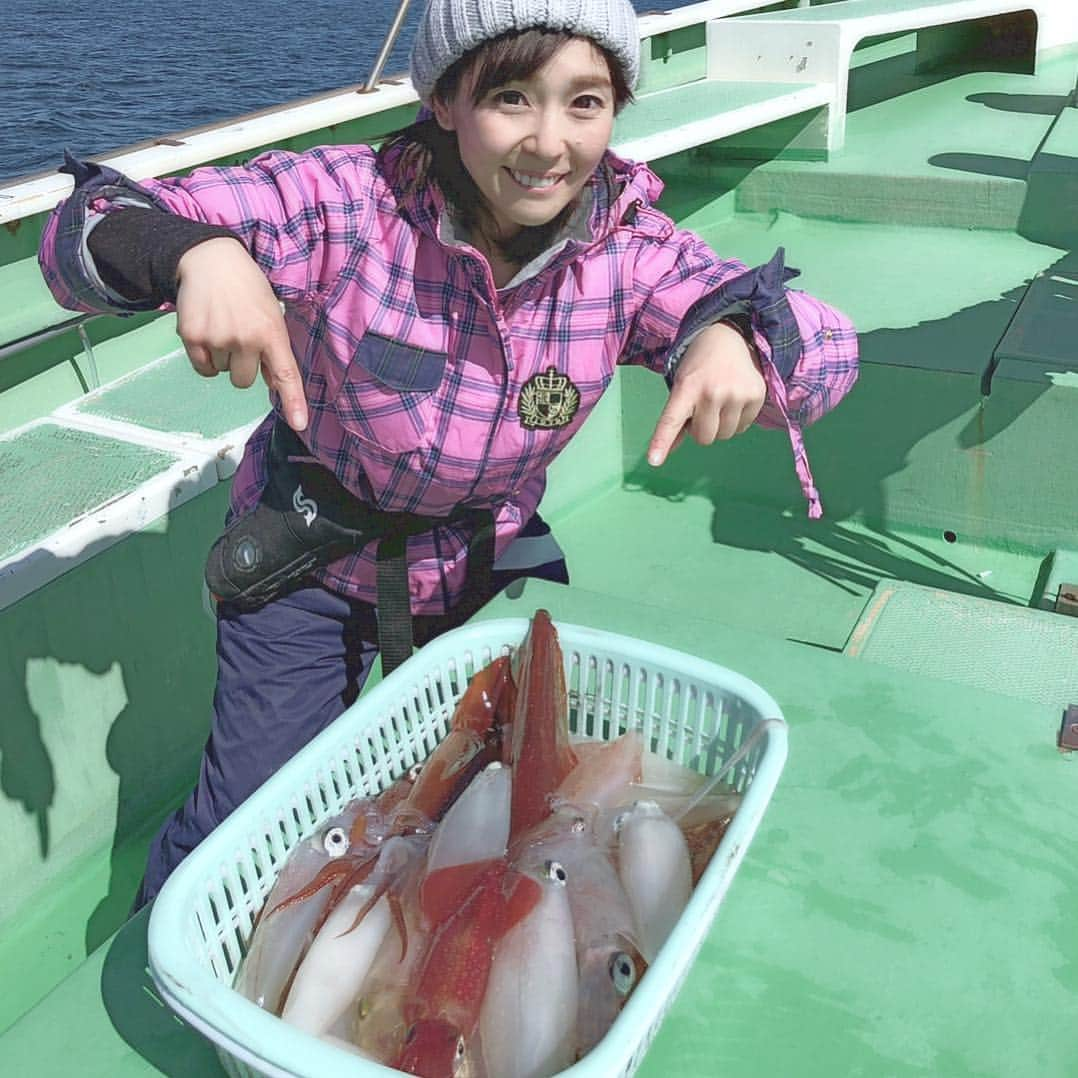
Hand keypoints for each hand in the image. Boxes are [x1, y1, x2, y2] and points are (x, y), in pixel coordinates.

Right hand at [175, 238, 307, 431]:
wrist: (211, 259)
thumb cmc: (248, 291)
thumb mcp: (270, 315)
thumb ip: (274, 351)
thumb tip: (275, 385)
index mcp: (272, 333)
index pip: (286, 374)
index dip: (293, 402)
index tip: (299, 425)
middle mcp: (246, 338)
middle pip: (243, 381)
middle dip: (241, 367)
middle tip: (238, 337)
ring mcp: (218, 338)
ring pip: (222, 372)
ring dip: (222, 357)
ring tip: (222, 325)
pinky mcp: (192, 336)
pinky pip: (202, 367)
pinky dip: (204, 357)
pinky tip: (207, 331)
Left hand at [647, 322, 764, 466]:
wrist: (729, 338)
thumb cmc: (699, 368)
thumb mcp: (681, 386)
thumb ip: (674, 420)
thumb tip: (660, 456)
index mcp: (686, 388)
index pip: (671, 420)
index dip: (662, 442)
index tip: (654, 461)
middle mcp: (712, 391)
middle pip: (704, 438)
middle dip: (702, 429)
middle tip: (704, 408)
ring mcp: (737, 394)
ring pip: (725, 435)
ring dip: (721, 425)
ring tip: (721, 401)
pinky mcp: (757, 395)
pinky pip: (743, 427)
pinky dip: (738, 419)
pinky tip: (735, 398)